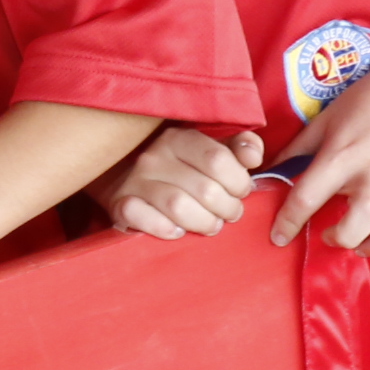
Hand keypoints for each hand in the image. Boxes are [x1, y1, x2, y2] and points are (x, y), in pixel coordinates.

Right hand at [89, 124, 261, 240]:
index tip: (240, 191)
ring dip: (203, 223)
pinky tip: (177, 231)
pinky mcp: (119, 204)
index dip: (239, 182)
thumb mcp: (205, 149)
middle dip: (227, 210)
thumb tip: (253, 156)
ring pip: (179, 207)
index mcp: (178, 138)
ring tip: (209, 225)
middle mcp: (154, 156)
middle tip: (228, 214)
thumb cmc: (176, 165)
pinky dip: (165, 229)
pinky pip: (144, 219)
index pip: (219, 160)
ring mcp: (135, 181)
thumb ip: (236, 148)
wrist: (117, 172)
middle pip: (206, 190)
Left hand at [272, 60, 369, 255]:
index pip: (307, 197)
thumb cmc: (366, 103)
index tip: (278, 237)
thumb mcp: (324, 120)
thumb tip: (270, 171)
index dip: (288, 222)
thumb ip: (298, 149)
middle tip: (326, 234)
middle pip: (354, 227)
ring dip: (369, 247)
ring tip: (357, 242)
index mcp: (341, 155)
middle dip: (336, 239)